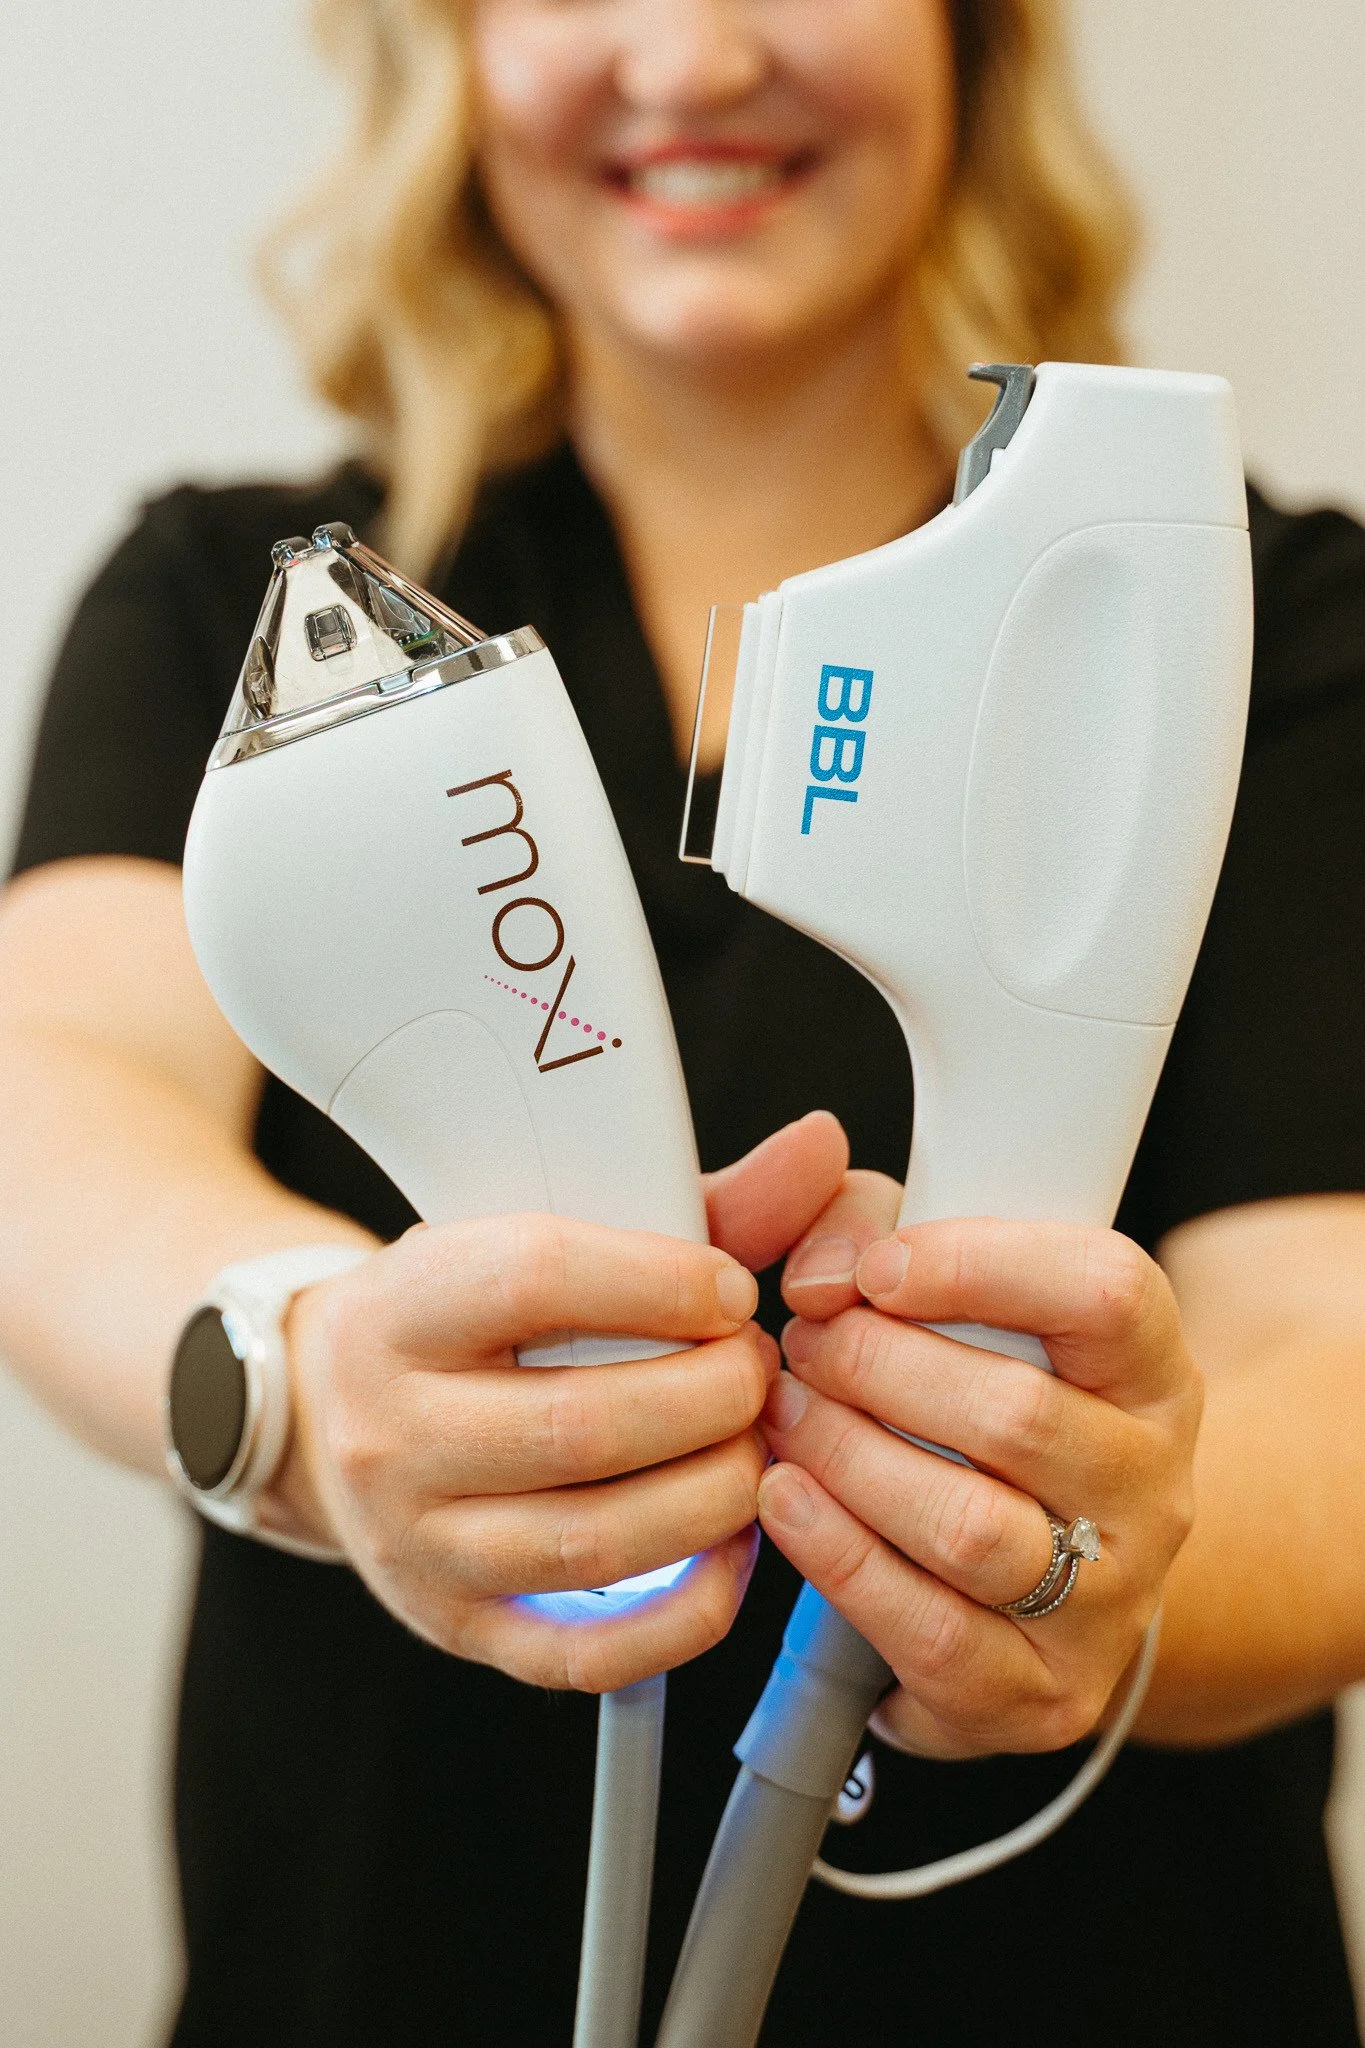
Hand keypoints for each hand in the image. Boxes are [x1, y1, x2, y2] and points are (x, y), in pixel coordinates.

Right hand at [264, 1112, 850, 1691]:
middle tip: (761, 1374)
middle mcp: (392, 1433)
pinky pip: (589, 1653)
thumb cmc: (478, 1315)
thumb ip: (703, 1202)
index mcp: (404, 1306)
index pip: (536, 1280)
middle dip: (711, 1398)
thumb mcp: (560, 1232)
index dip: (662, 1282)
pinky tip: (735, 1550)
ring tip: (757, 1449)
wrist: (341, 1414)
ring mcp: (419, 1544)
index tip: (731, 1287)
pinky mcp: (461, 1626)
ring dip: (714, 1496)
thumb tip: (826, 1146)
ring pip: (593, 1543)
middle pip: (580, 1425)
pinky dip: (686, 1609)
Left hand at [757, 1172, 1202, 1757]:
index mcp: (1150, 1371)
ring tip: (787, 1416)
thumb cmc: (981, 1407)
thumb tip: (823, 1270)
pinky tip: (786, 1500)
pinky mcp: (1042, 1695)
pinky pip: (930, 1630)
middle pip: (1015, 1415)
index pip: (1105, 1293)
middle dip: (876, 1366)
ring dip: (849, 1459)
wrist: (1051, 1584)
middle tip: (804, 1345)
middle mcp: (1152, 1487)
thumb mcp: (955, 1297)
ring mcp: (1109, 1602)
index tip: (879, 1268)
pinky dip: (838, 1556)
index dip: (978, 1265)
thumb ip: (874, 1231)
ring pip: (970, 1528)